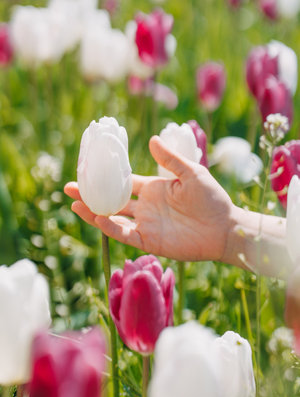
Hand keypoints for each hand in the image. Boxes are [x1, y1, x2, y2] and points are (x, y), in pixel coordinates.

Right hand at [64, 136, 234, 261]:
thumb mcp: (192, 173)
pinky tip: (97, 217)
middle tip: (68, 188)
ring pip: (113, 218)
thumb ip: (170, 160)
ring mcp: (146, 224)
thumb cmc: (211, 198)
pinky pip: (125, 234)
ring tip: (74, 204)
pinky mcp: (149, 241)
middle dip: (90, 195)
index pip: (123, 182)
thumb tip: (151, 139)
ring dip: (93, 212)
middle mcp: (145, 206)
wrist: (223, 228)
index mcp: (153, 188)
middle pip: (112, 200)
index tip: (86, 170)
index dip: (105, 177)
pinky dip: (110, 227)